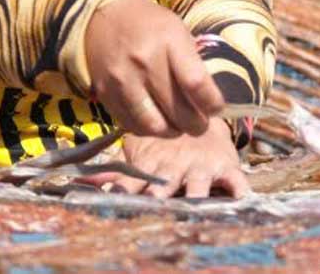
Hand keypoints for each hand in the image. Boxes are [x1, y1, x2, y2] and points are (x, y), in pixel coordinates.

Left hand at [82, 121, 249, 198]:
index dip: (127, 194)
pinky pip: (236, 183)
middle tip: (153, 202)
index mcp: (153, 166)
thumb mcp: (139, 153)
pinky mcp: (226, 168)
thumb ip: (112, 172)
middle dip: (160, 195)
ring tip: (193, 203)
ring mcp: (202, 168)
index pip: (136, 184)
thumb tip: (80, 184)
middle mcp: (176, 168)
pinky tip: (239, 200)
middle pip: (166, 185)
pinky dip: (238, 192)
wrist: (203, 115)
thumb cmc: (165, 144)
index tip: (116, 203)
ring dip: (195, 195)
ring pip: (199, 186)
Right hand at [84, 0, 224, 137]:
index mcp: (169, 41)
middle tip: (201, 124)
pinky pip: (132, 125)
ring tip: (179, 126)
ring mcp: (123, 81)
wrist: (102, 18)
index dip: (212, 103)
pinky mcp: (106, 94)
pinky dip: (149, 130)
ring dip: (172, 132)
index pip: (196, 84)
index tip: (217, 108)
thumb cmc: (149, 25)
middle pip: (179, 111)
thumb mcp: (177, 32)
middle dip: (196, 125)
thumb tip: (209, 101)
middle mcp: (145, 62)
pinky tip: (157, 121)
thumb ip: (192, 64)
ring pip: (155, 126)